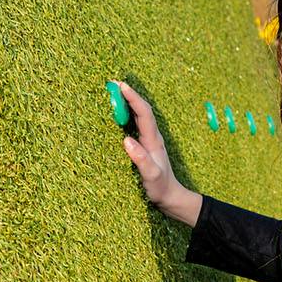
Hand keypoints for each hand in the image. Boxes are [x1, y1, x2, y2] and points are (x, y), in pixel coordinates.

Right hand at [113, 80, 199, 225]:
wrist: (170, 197)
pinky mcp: (144, 146)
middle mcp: (152, 136)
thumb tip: (127, 140)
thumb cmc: (160, 188)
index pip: (144, 112)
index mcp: (153, 140)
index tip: (120, 86)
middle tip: (111, 83)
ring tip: (112, 93)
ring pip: (138, 115)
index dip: (133, 98)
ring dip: (126, 102)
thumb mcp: (151, 176)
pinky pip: (134, 125)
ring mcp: (148, 140)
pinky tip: (117, 114)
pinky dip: (126, 115)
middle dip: (128, 94)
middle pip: (141, 109)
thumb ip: (141, 159)